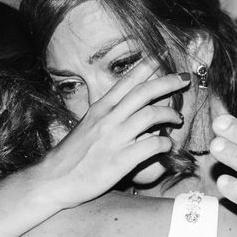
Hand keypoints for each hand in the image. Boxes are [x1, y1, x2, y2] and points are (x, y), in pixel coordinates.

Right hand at [42, 61, 189, 207]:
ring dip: (170, 114)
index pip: (127, 81)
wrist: (53, 180)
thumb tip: (129, 109)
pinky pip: (152, 145)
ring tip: (178, 118)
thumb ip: (107, 115)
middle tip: (183, 79)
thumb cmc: (72, 155)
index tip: (162, 56)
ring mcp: (115, 138)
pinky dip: (165, 143)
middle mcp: (108, 119)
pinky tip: (167, 146)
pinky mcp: (121, 160)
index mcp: (100, 109)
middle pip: (144, 92)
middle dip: (168, 82)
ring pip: (152, 115)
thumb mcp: (88, 126)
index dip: (147, 66)